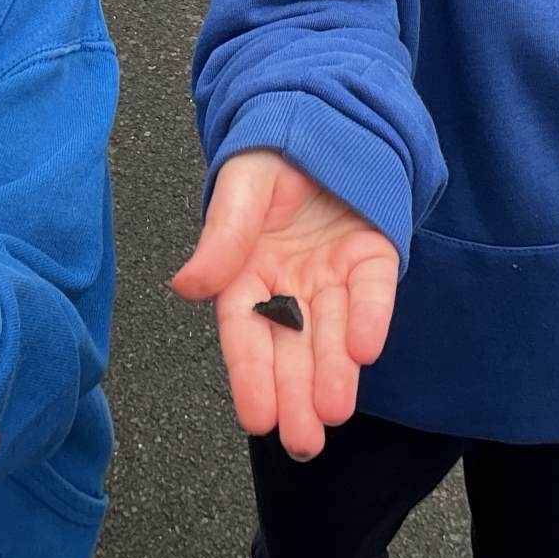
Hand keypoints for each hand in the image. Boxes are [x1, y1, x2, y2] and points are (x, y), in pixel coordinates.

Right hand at [171, 150, 398, 461]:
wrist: (319, 114)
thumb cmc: (267, 157)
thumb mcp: (237, 190)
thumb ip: (220, 239)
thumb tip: (186, 288)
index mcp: (247, 273)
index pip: (246, 332)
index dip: (250, 375)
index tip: (256, 417)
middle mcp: (291, 283)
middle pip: (291, 347)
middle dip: (295, 395)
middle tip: (301, 443)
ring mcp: (333, 273)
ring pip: (332, 332)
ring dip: (332, 374)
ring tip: (330, 416)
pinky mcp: (372, 255)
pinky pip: (373, 290)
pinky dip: (370, 318)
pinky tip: (365, 351)